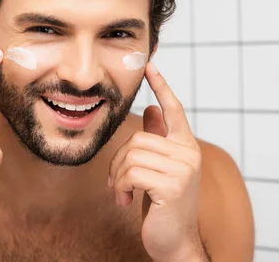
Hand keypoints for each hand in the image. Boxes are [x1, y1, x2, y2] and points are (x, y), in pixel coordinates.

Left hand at [108, 62, 204, 260]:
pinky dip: (121, 188)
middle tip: (117, 183)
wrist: (173, 241)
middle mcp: (189, 153)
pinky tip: (126, 201)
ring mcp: (183, 169)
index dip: (161, 87)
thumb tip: (152, 110)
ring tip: (123, 194)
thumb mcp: (158, 168)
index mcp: (185, 146)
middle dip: (118, 162)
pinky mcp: (173, 185)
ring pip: (131, 156)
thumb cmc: (163, 204)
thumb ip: (157, 139)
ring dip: (118, 178)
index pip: (174, 110)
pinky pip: (131, 173)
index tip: (149, 65)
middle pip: (136, 139)